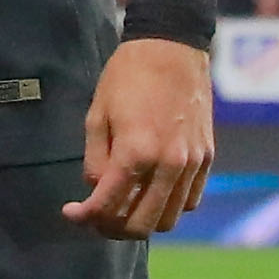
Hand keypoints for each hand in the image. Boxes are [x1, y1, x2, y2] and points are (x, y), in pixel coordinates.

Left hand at [68, 35, 215, 238]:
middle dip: (114, 229)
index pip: (107, 205)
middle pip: (142, 224)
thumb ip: (95, 159)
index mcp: (136, 153)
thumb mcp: (96, 116)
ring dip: (142, 222)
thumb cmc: (127, 78)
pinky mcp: (207, 157)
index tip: (71, 213)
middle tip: (96, 219)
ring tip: (122, 209)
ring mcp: (193, 163)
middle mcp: (169, 164)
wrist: (172, 49)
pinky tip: (149, 194)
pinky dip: (168, 206)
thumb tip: (96, 189)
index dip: (84, 217)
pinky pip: (190, 200)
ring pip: (169, 218)